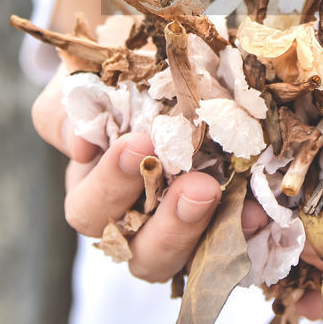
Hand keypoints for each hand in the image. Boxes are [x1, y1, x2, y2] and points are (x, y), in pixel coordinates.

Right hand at [33, 67, 222, 281]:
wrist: (174, 65)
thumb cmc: (120, 77)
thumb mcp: (85, 81)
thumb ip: (68, 109)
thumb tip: (79, 146)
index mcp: (91, 189)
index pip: (89, 207)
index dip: (110, 183)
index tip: (137, 144)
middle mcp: (129, 220)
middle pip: (134, 247)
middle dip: (164, 222)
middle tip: (196, 188)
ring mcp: (174, 231)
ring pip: (175, 257)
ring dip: (197, 231)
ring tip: (216, 195)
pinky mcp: (214, 232)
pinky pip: (225, 245)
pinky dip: (239, 231)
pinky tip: (255, 212)